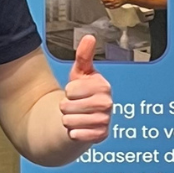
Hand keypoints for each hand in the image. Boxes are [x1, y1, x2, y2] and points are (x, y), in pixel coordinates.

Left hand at [61, 33, 112, 147]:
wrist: (85, 118)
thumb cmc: (82, 94)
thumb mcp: (81, 73)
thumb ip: (84, 55)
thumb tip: (89, 37)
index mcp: (103, 85)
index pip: (70, 89)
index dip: (68, 91)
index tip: (77, 92)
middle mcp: (107, 103)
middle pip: (67, 106)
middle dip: (66, 107)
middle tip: (75, 106)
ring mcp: (105, 120)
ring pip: (69, 121)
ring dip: (68, 120)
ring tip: (77, 116)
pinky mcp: (101, 136)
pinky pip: (76, 135)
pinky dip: (73, 133)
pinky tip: (80, 129)